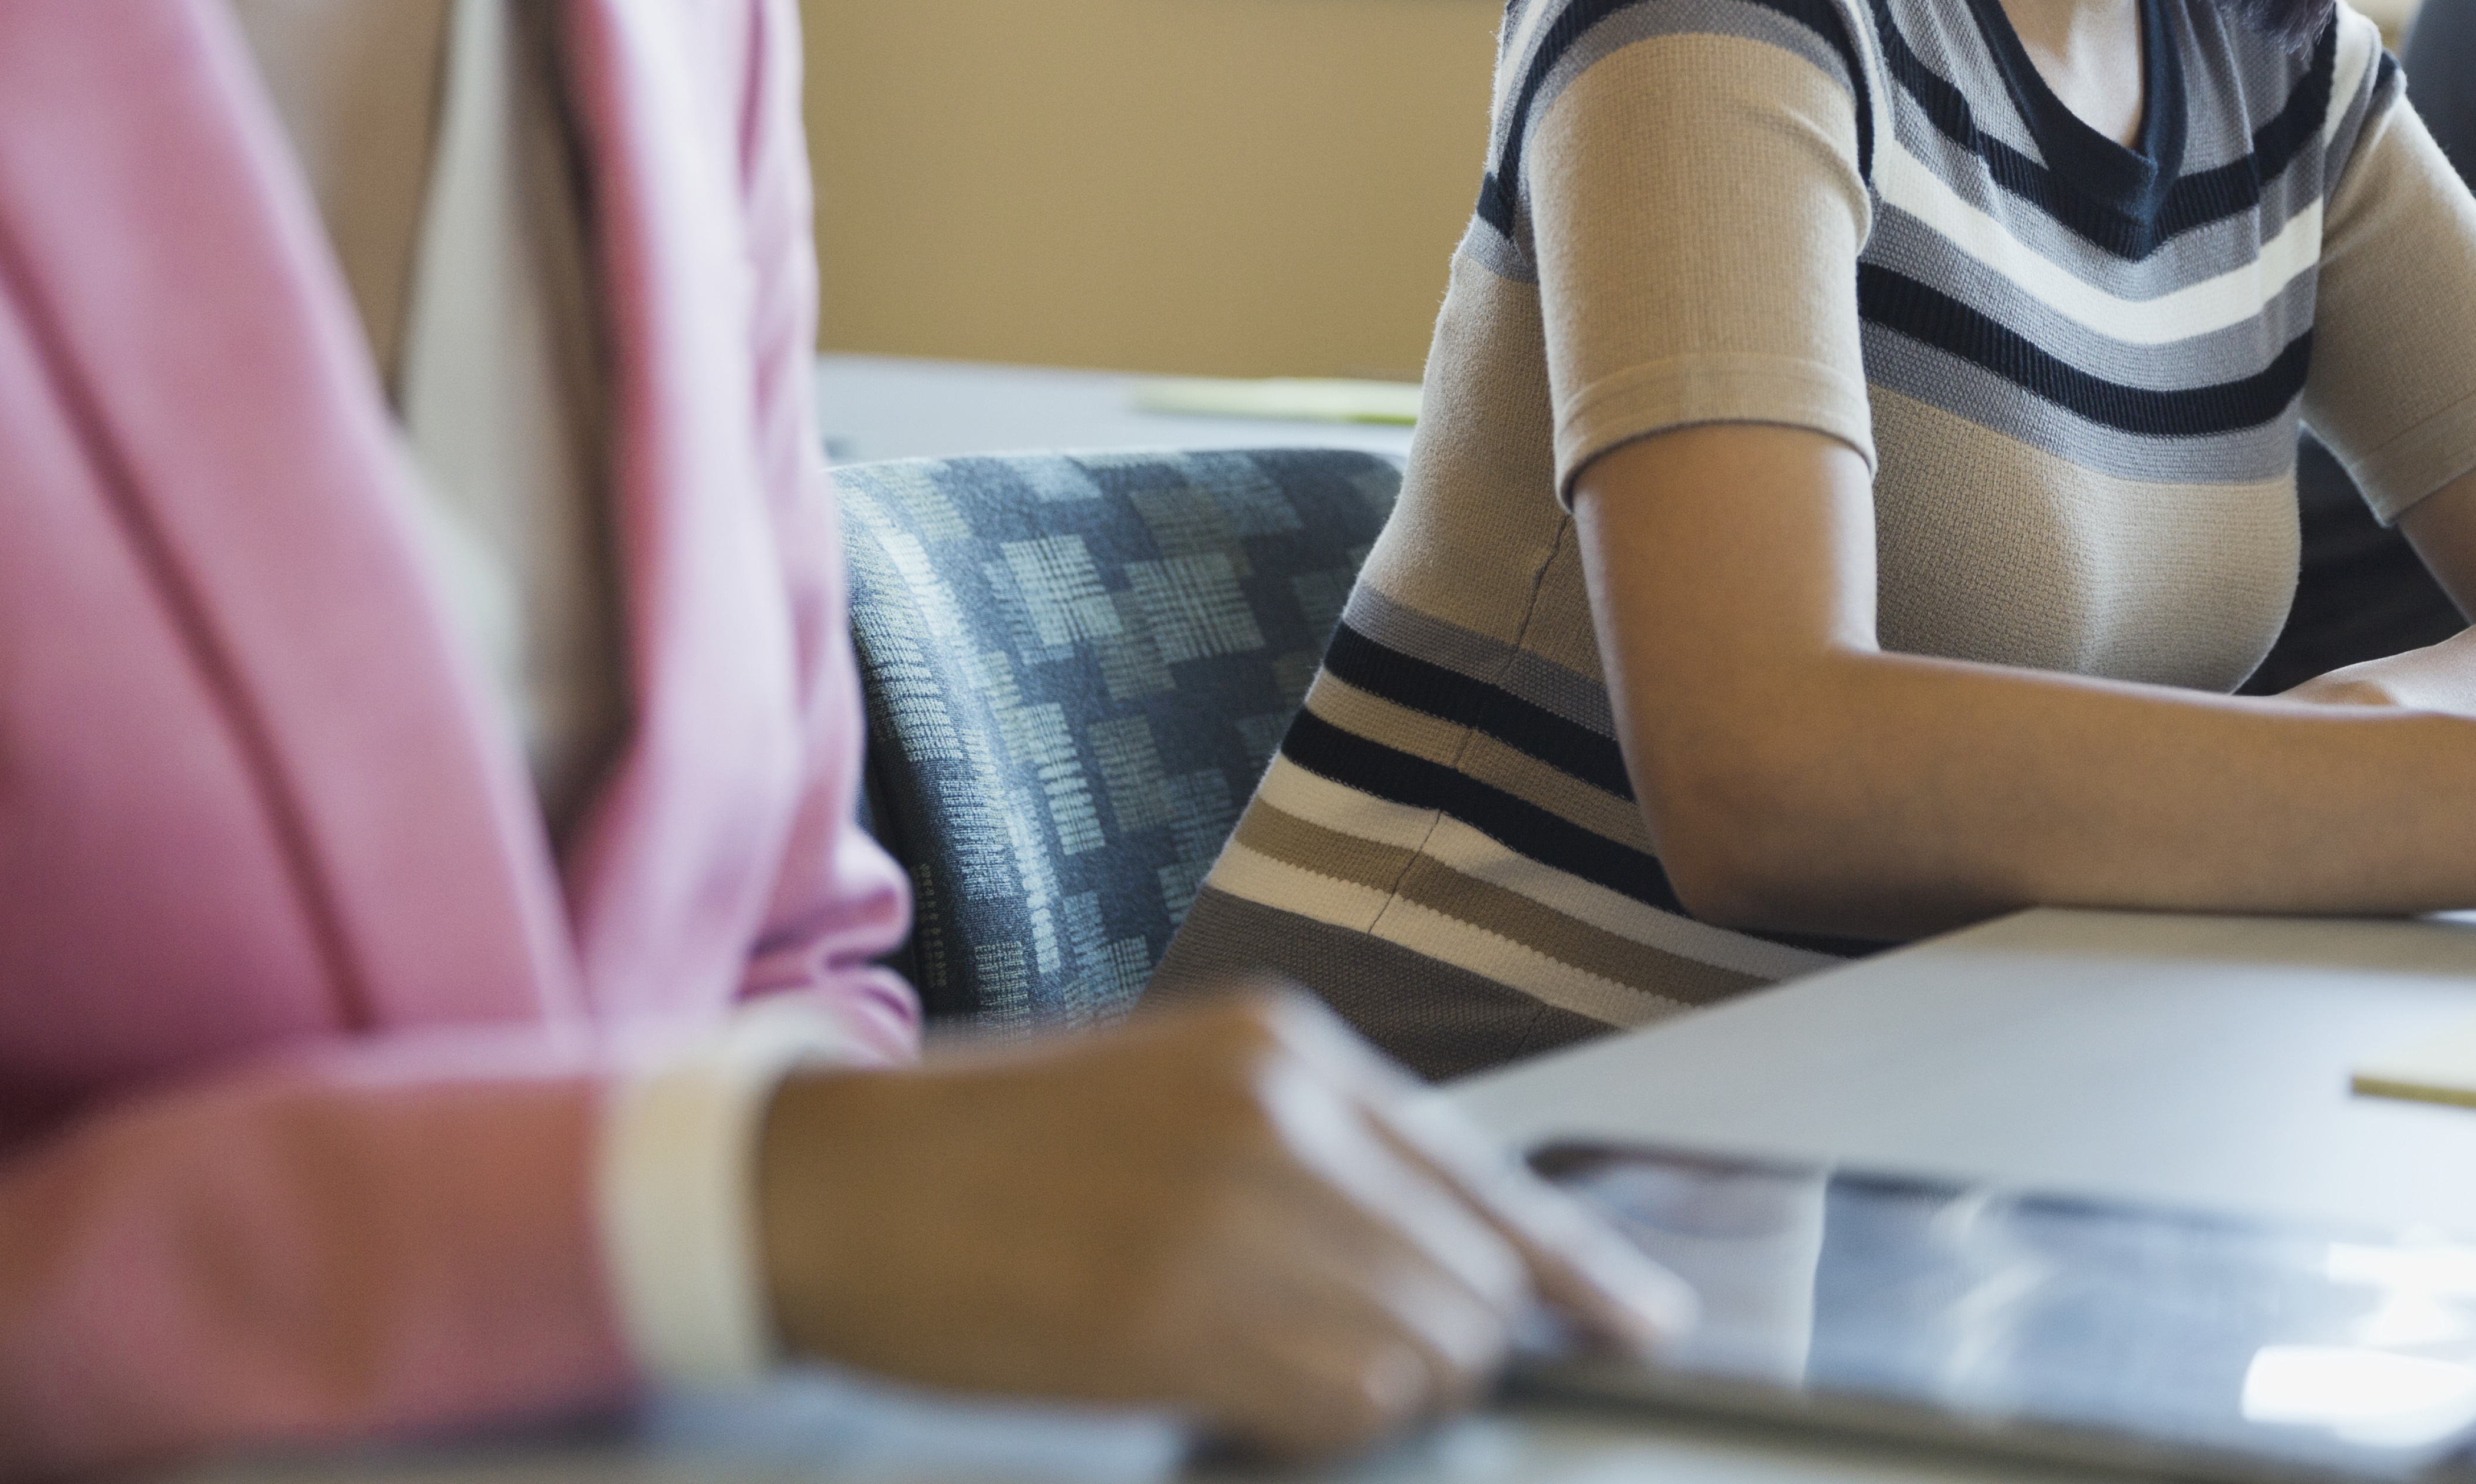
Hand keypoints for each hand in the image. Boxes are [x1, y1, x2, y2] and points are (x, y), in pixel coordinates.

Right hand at [755, 987, 1690, 1455]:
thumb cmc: (999, 1153)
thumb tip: (1441, 1252)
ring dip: (1386, 1392)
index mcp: (1283, 1051)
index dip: (1575, 1265)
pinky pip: (1331, 1399)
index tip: (1640, 1323)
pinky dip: (1326, 1424)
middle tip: (1387, 1373)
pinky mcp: (1168, 1313)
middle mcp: (1276, 1115)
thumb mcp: (1178, 1094)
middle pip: (1463, 1275)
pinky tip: (1262, 1405)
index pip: (1476, 1176)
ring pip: (1411, 1348)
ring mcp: (1226, 1213)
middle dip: (1455, 1346)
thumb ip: (1314, 1154)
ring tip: (1290, 1380)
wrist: (835, 1183)